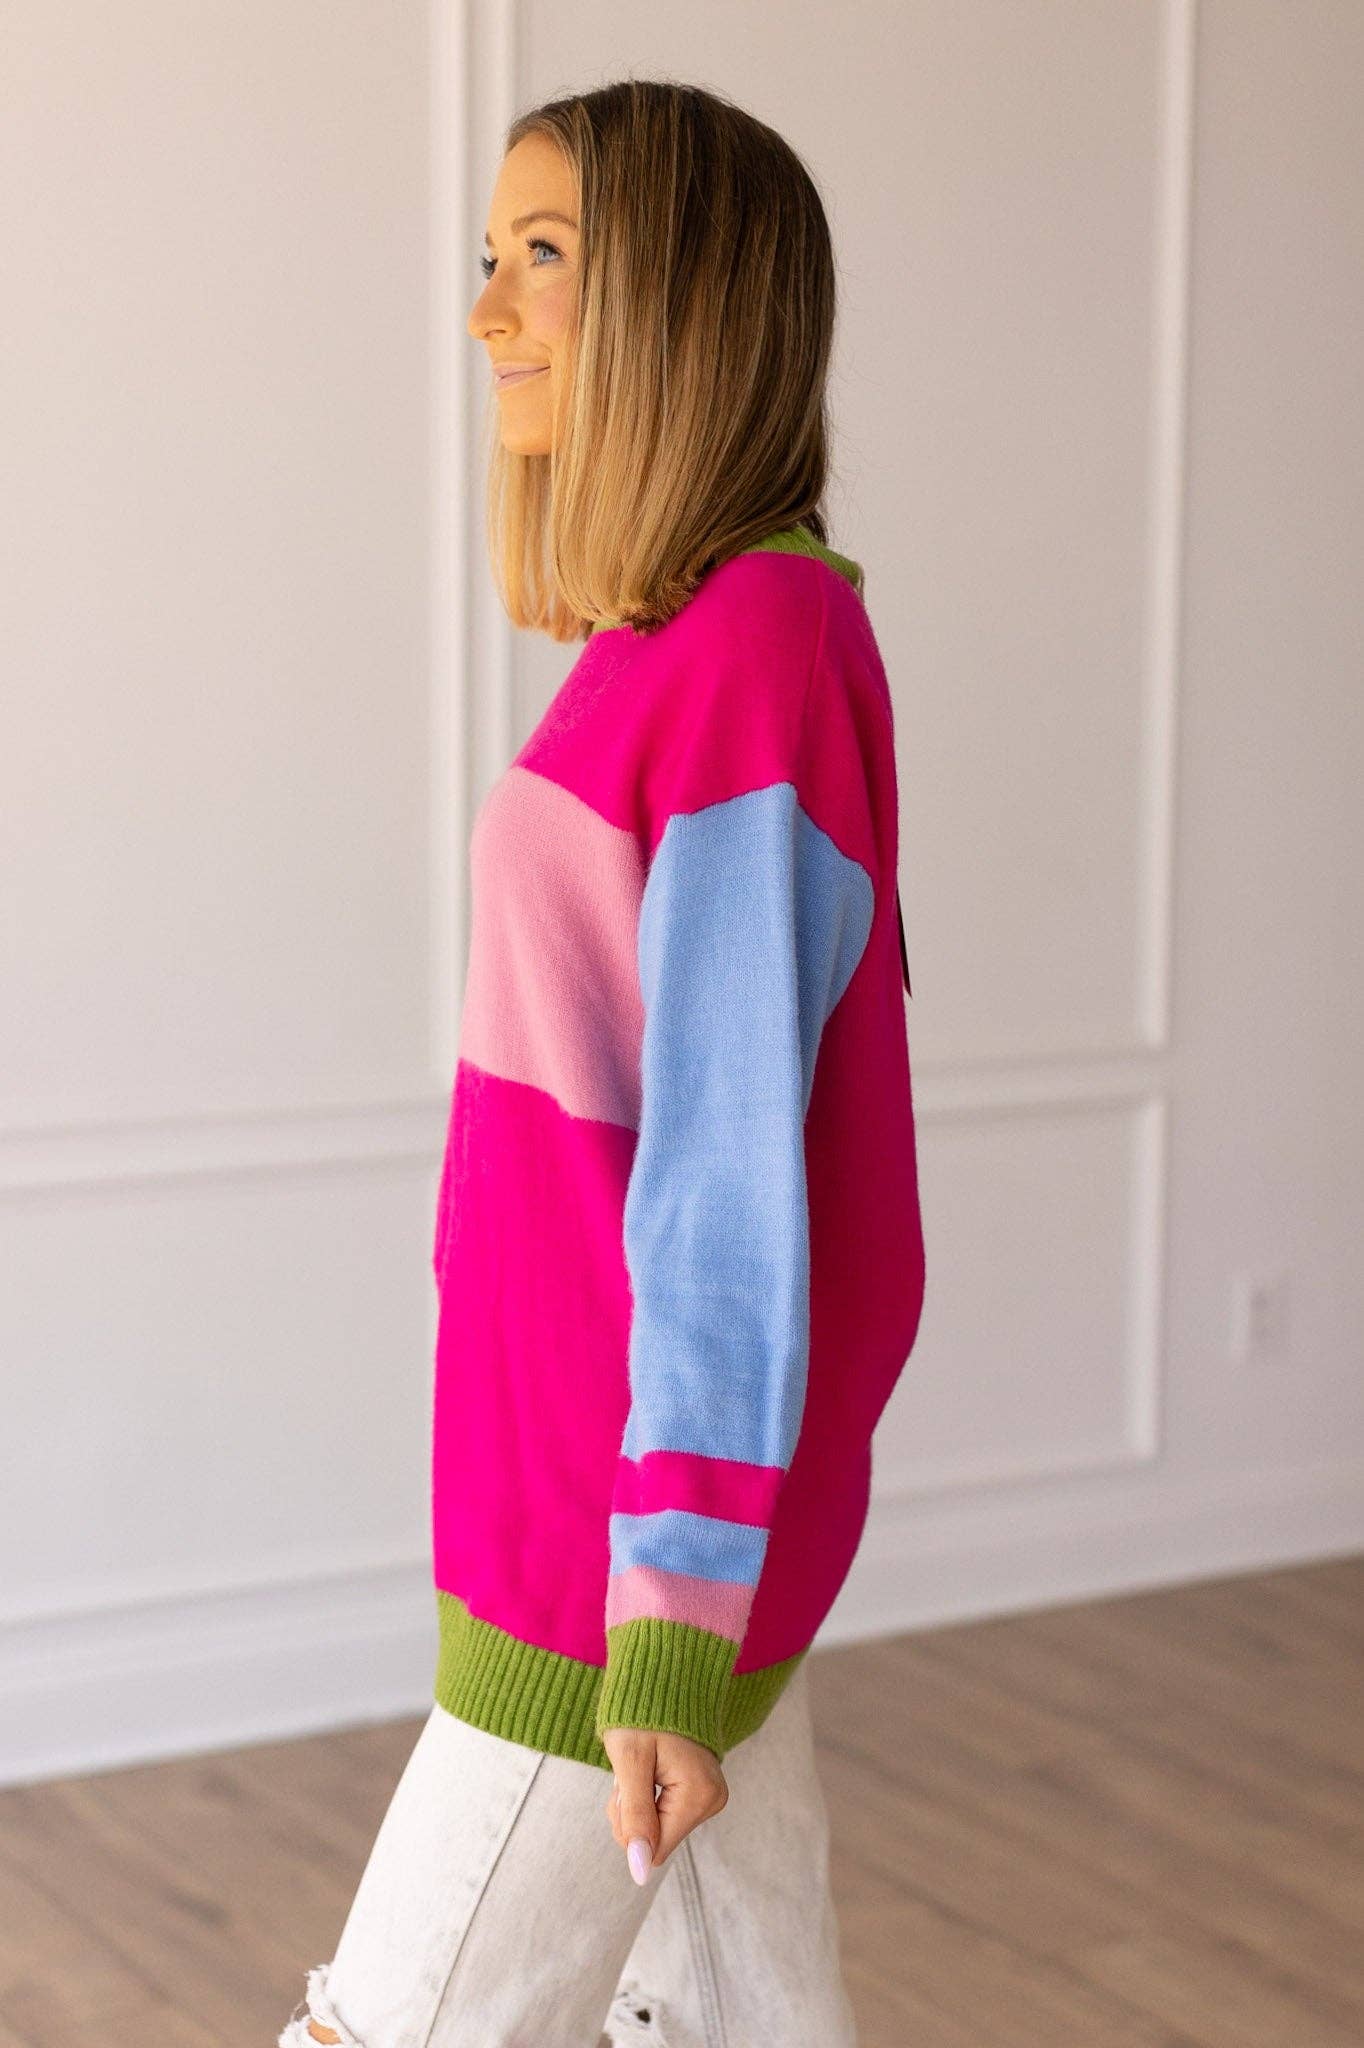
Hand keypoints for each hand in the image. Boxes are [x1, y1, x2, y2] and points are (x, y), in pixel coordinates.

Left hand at [600, 1725, 728, 1881]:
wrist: (660, 1676)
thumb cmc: (642, 1711)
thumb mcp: (629, 1761)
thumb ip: (636, 1818)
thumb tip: (640, 1873)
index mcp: (699, 1796)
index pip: (653, 1849)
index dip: (628, 1823)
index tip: (625, 1786)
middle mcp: (712, 1801)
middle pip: (654, 1840)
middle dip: (630, 1811)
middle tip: (629, 1770)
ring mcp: (709, 1796)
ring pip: (656, 1828)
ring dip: (635, 1800)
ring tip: (640, 1763)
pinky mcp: (701, 1792)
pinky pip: (663, 1813)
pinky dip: (646, 1794)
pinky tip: (649, 1766)